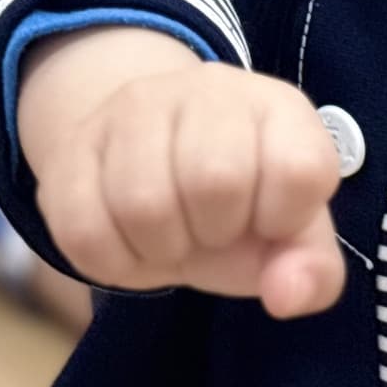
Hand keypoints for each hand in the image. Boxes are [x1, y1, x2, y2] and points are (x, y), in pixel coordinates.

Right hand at [19, 33, 345, 317]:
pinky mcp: (74, 145)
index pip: (299, 169)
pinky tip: (129, 240)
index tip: (266, 219)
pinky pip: (84, 231)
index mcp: (278, 109)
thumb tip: (286, 297)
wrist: (147, 163)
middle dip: (214, 232)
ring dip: (161, 248)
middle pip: (214, 181)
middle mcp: (209, 89)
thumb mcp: (288, 235)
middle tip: (209, 229)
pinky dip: (113, 261)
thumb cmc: (235, 207)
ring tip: (171, 233)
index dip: (282, 219)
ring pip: (143, 204)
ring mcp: (134, 108)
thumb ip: (312, 271)